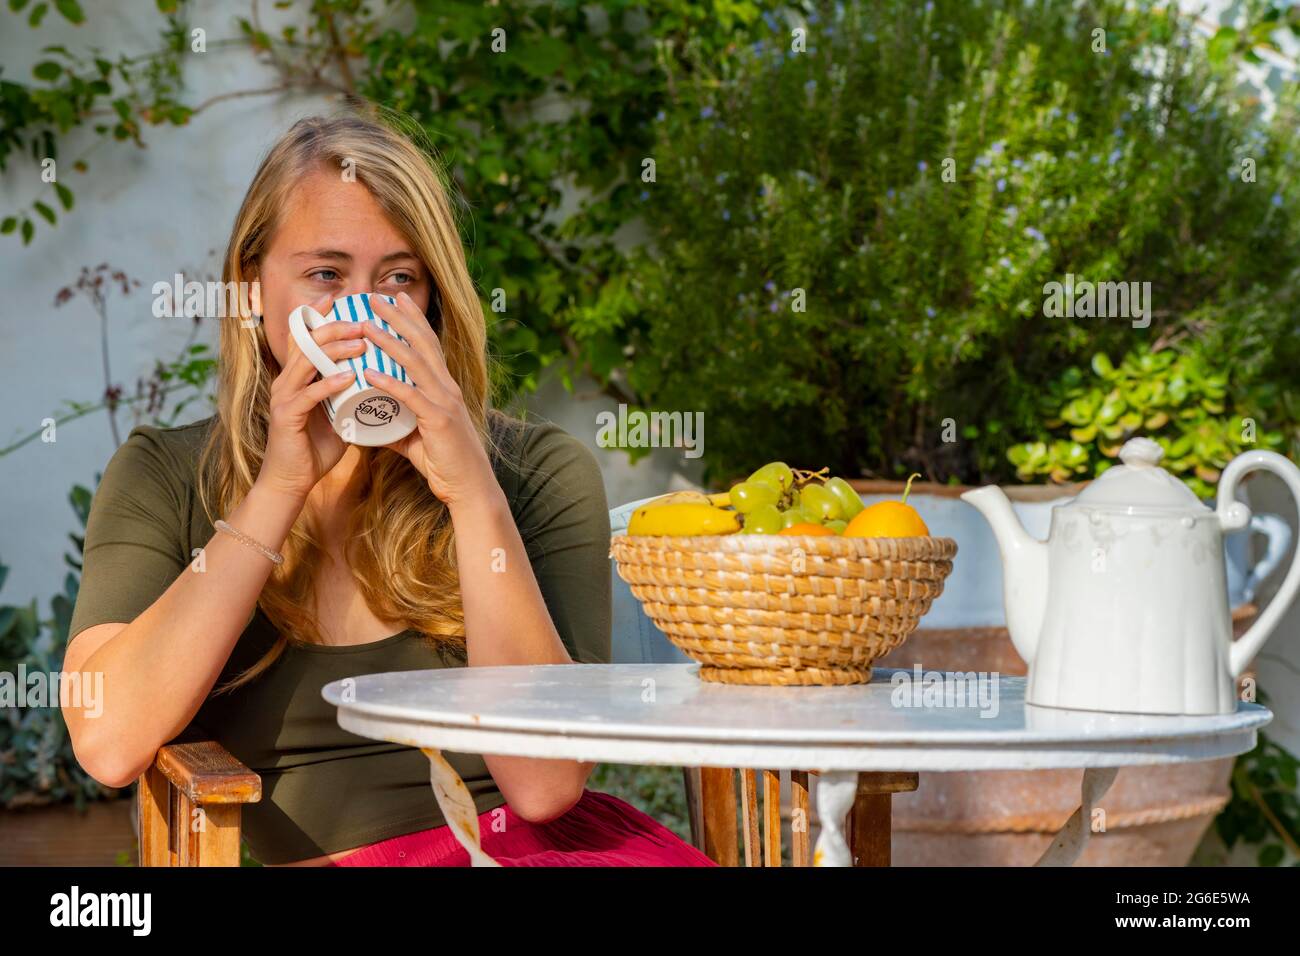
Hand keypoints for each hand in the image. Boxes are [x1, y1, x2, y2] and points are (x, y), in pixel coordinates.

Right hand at [258, 293, 368, 500]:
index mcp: (297, 377)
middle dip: (334, 327)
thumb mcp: (336, 414)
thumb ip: (349, 395)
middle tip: (362, 321)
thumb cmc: (316, 448)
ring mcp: (284, 397)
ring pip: (307, 362)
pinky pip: (309, 395)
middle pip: (306, 341)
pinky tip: (348, 377)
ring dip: (334, 350)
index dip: (319, 316)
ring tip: (361, 342)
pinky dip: (329, 384)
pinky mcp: (287, 417)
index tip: (341, 299)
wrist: (292, 482)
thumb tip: (376, 380)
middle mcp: (287, 381)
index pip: (305, 337)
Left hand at [358, 292, 499, 508]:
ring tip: (366, 327)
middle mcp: (447, 388)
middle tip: (375, 298)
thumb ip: (394, 425)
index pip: (428, 344)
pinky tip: (370, 374)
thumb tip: (366, 421)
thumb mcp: (415, 438)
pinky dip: (389, 384)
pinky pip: (411, 397)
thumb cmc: (445, 463)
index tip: (394, 299)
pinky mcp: (439, 420)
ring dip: (390, 343)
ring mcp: (445, 402)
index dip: (412, 319)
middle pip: (422, 344)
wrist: (469, 487)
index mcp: (444, 388)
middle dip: (398, 318)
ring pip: (416, 364)